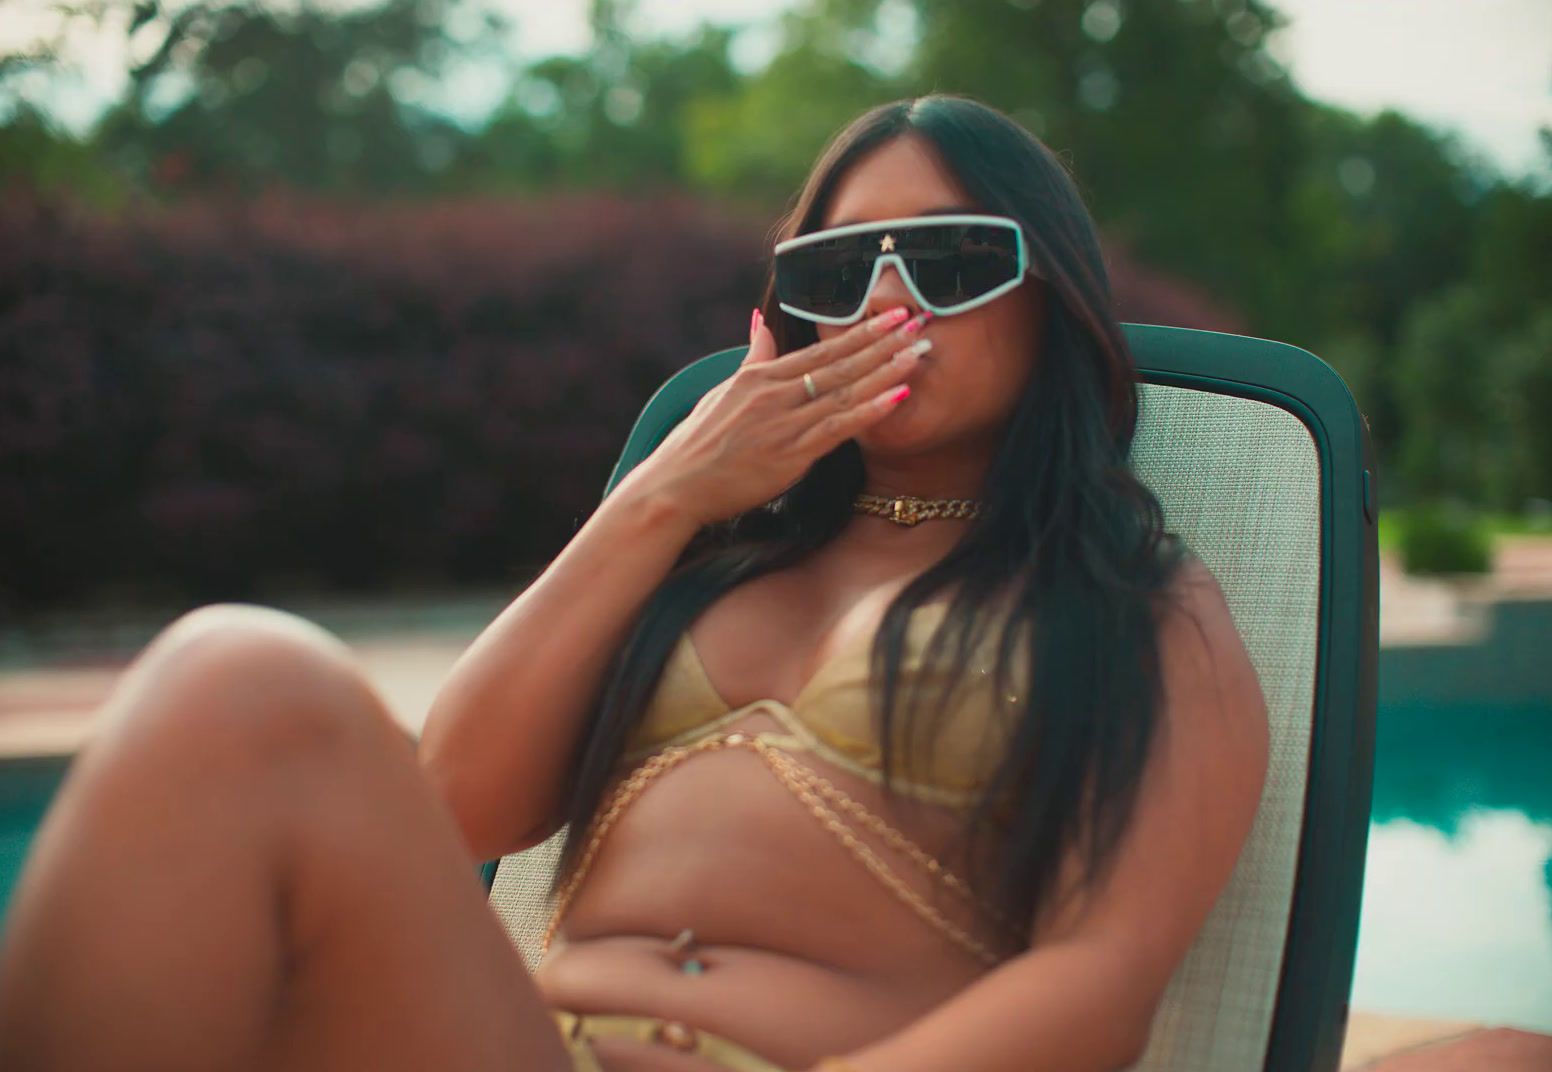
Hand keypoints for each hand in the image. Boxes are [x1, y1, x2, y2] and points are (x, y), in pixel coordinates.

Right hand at [630, 306, 930, 527]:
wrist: (675, 486)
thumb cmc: (697, 444)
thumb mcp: (723, 391)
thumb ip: (753, 358)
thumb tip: (760, 321)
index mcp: (761, 378)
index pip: (820, 350)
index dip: (860, 332)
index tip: (891, 315)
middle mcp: (775, 394)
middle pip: (839, 363)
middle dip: (882, 341)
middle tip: (919, 321)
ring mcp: (784, 424)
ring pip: (845, 391)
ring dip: (886, 370)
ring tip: (919, 353)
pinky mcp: (790, 455)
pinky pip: (838, 427)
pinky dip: (870, 410)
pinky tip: (898, 396)